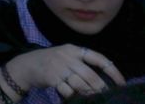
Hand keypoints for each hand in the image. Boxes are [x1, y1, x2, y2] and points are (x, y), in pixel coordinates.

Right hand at [9, 45, 124, 97]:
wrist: (26, 65)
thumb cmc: (49, 62)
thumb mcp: (65, 56)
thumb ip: (80, 63)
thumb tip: (101, 80)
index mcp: (73, 49)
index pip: (98, 58)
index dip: (112, 71)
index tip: (120, 82)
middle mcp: (67, 56)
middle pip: (91, 75)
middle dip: (100, 88)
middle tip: (104, 95)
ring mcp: (59, 66)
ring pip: (81, 84)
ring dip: (88, 93)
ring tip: (91, 97)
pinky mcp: (51, 77)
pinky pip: (68, 90)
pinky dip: (73, 96)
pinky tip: (74, 97)